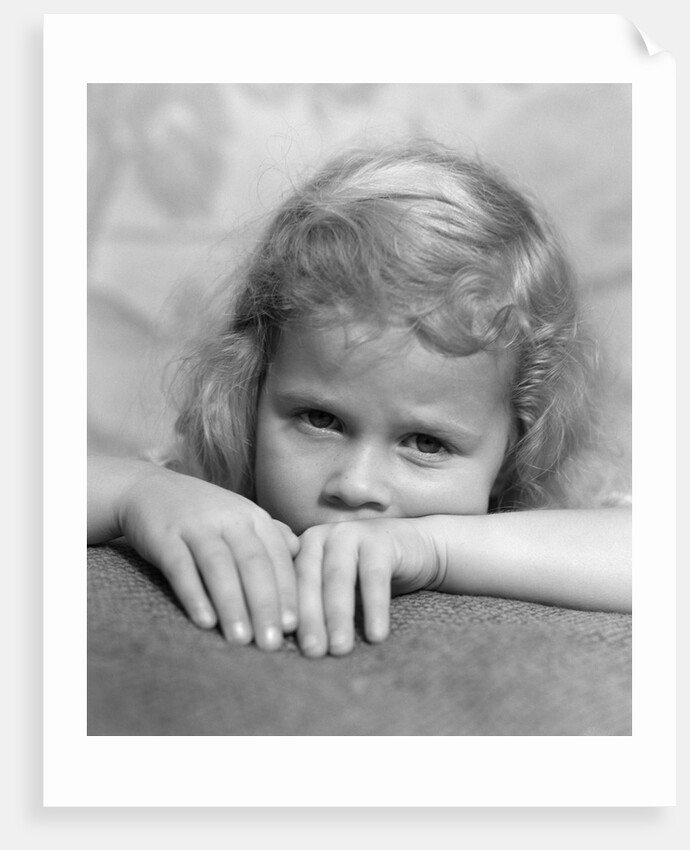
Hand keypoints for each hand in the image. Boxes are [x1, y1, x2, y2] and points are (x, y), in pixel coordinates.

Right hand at [119, 465, 298, 650]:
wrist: (148, 488)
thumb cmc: (202, 513)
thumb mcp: (240, 517)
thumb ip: (269, 535)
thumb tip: (299, 554)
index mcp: (253, 517)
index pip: (277, 558)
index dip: (287, 592)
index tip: (292, 627)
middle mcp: (229, 518)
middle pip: (253, 564)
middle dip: (264, 606)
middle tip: (271, 644)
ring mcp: (196, 525)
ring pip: (220, 567)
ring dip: (232, 605)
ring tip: (241, 640)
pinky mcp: (164, 535)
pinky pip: (181, 567)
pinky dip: (194, 594)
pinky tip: (204, 621)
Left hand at [294, 517, 439, 657]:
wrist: (416, 548)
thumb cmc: (366, 576)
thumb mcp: (334, 588)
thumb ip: (312, 605)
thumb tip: (287, 645)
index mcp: (301, 548)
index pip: (288, 585)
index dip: (284, 615)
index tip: (282, 645)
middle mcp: (320, 536)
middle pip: (309, 580)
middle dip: (309, 619)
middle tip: (312, 653)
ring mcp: (349, 533)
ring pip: (338, 579)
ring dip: (338, 616)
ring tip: (339, 649)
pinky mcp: (380, 540)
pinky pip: (375, 577)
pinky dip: (374, 607)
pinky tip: (376, 635)